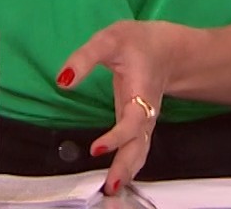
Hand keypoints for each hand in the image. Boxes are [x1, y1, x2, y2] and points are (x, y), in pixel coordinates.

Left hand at [56, 20, 194, 193]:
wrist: (167, 49)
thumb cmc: (137, 43)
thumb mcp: (110, 39)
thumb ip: (85, 58)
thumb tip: (63, 80)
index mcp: (142, 93)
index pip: (132, 122)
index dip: (116, 137)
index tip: (96, 149)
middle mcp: (145, 113)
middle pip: (139, 146)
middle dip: (125, 168)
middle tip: (109, 188)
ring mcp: (144, 121)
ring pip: (139, 152)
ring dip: (127, 172)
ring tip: (111, 191)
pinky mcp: (138, 125)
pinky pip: (136, 149)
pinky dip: (128, 166)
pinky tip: (116, 179)